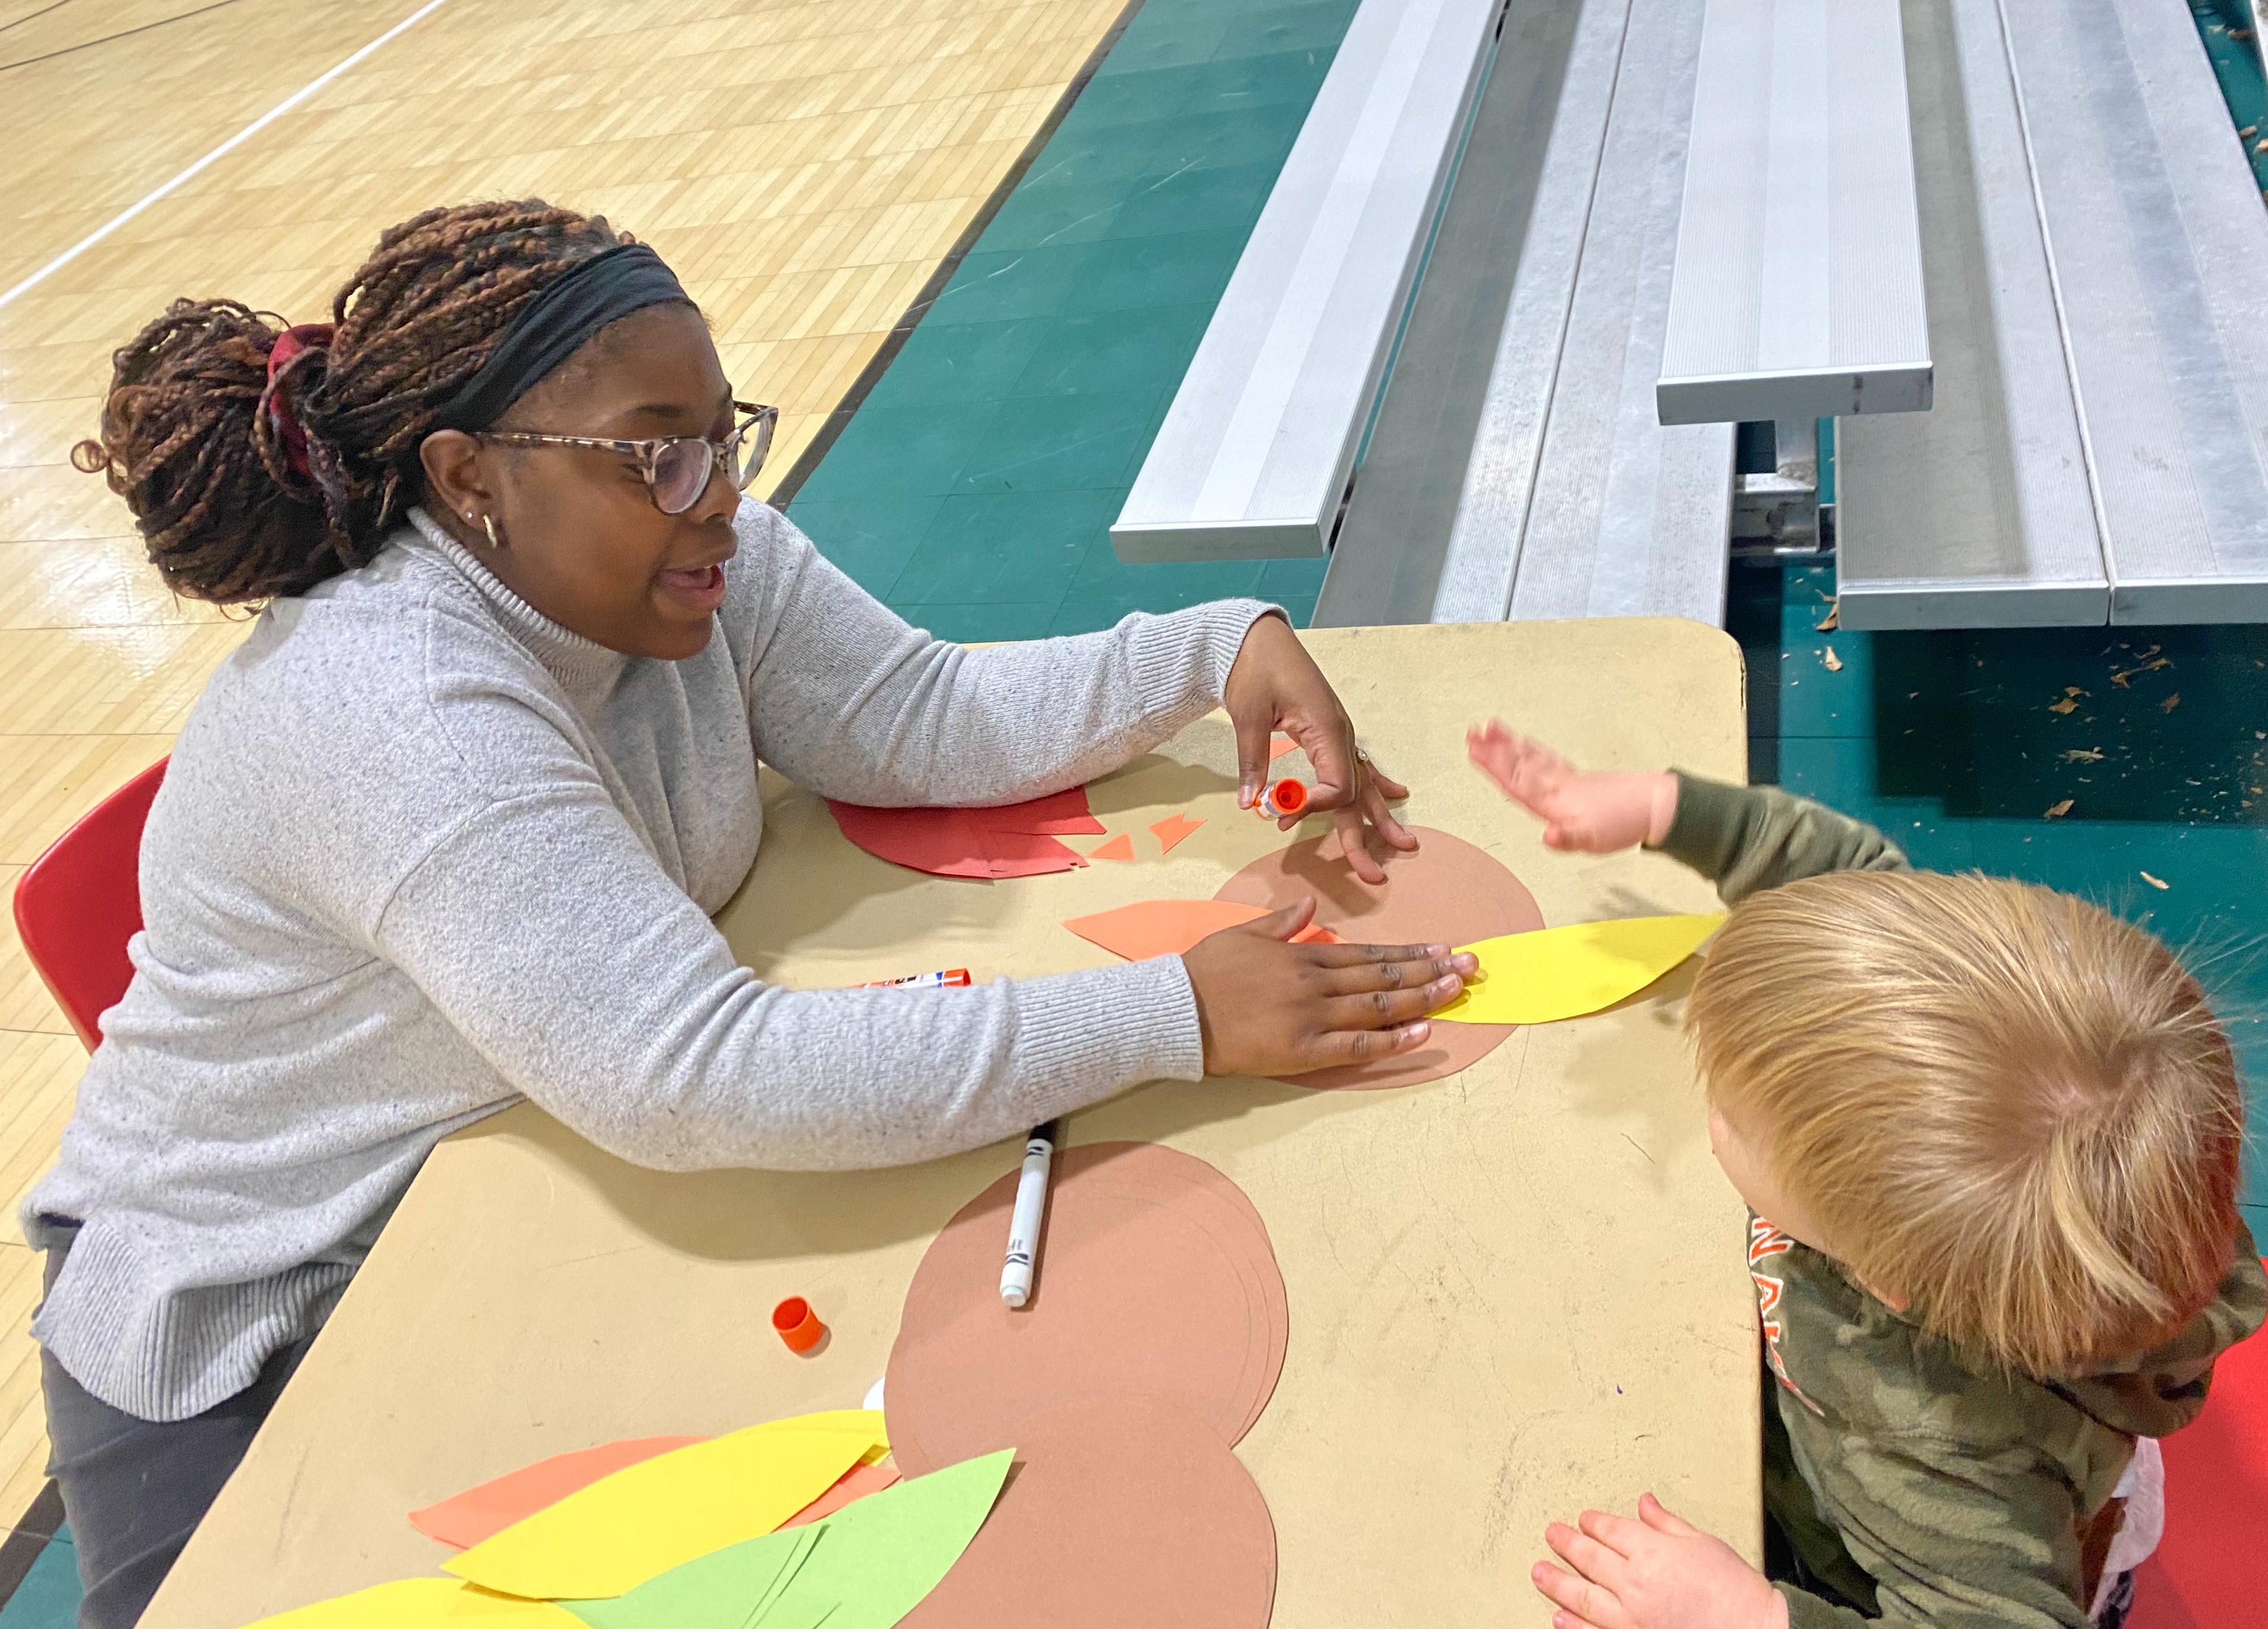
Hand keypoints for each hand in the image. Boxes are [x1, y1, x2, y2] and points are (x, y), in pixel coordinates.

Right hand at [1182, 898, 1475, 1076]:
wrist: (1175, 1011)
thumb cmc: (1204, 973)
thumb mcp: (1242, 934)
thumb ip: (1282, 921)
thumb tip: (1310, 906)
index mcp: (1302, 955)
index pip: (1368, 952)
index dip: (1408, 951)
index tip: (1441, 948)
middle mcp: (1315, 982)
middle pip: (1384, 974)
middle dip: (1430, 969)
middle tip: (1470, 965)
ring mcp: (1312, 1016)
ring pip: (1379, 1004)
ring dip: (1423, 996)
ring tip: (1457, 989)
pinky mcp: (1303, 1050)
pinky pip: (1357, 1045)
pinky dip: (1392, 1038)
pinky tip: (1422, 1031)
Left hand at [1223, 613, 1415, 883]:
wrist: (1257, 636)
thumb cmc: (1255, 668)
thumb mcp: (1248, 715)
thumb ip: (1253, 761)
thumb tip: (1252, 804)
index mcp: (1327, 729)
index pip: (1336, 787)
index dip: (1312, 809)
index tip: (1279, 816)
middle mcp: (1340, 734)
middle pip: (1357, 794)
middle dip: (1363, 835)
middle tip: (1373, 875)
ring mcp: (1339, 732)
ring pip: (1364, 782)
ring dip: (1378, 816)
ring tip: (1401, 844)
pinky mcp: (1330, 730)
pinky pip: (1358, 763)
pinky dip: (1375, 783)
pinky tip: (1394, 796)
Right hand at [1466, 721, 1676, 853]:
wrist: (1653, 807)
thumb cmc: (1622, 825)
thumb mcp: (1594, 841)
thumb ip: (1568, 839)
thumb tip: (1547, 836)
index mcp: (1555, 801)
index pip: (1517, 781)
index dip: (1494, 766)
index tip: (1474, 749)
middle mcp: (1556, 786)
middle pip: (1519, 765)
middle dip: (1494, 750)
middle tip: (1472, 732)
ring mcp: (1566, 779)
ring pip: (1531, 758)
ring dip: (1509, 744)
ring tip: (1491, 727)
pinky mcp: (1575, 778)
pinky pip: (1546, 758)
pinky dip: (1531, 748)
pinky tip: (1524, 743)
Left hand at [1533, 1495, 1786, 1628]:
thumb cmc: (1736, 1591)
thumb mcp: (1704, 1543)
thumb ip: (1667, 1524)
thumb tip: (1645, 1503)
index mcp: (1653, 1552)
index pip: (1611, 1531)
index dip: (1594, 1523)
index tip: (1584, 1520)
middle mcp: (1636, 1584)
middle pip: (1590, 1559)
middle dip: (1567, 1545)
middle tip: (1552, 1535)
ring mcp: (1632, 1618)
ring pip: (1582, 1597)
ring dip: (1557, 1583)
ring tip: (1539, 1572)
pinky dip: (1573, 1625)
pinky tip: (1559, 1617)